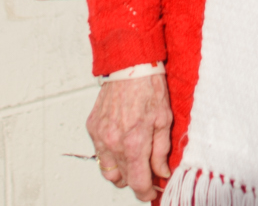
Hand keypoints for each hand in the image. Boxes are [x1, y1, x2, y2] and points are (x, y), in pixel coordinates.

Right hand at [86, 73, 172, 200]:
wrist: (129, 65)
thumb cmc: (149, 87)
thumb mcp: (164, 120)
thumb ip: (161, 151)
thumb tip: (161, 172)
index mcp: (134, 143)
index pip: (137, 182)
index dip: (147, 193)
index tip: (153, 193)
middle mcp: (113, 143)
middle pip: (122, 180)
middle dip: (136, 181)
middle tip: (147, 173)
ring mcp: (100, 136)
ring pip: (108, 171)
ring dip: (121, 172)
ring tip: (134, 161)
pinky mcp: (93, 128)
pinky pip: (100, 153)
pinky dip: (110, 155)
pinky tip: (122, 145)